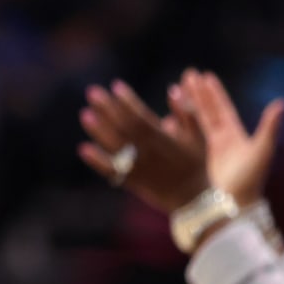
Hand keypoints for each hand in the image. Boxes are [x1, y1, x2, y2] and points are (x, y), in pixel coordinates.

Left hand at [77, 80, 209, 211]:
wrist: (193, 198)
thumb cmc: (195, 162)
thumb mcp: (199, 136)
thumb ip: (188, 113)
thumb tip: (174, 88)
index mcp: (164, 139)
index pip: (142, 116)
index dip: (128, 101)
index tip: (116, 85)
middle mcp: (148, 152)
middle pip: (124, 128)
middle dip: (108, 109)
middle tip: (92, 92)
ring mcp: (138, 167)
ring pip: (116, 147)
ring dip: (99, 131)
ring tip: (85, 114)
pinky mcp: (131, 180)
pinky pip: (112, 171)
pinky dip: (97, 161)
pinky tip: (83, 148)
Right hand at [176, 68, 283, 207]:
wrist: (233, 207)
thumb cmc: (250, 180)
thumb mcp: (262, 151)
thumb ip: (270, 127)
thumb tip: (282, 103)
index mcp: (234, 136)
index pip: (222, 108)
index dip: (214, 92)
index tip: (204, 75)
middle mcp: (219, 141)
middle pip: (206, 111)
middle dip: (196, 93)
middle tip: (187, 74)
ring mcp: (205, 151)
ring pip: (192, 123)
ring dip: (183, 107)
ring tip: (172, 91)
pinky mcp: (193, 161)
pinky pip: (182, 139)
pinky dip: (174, 128)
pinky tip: (165, 120)